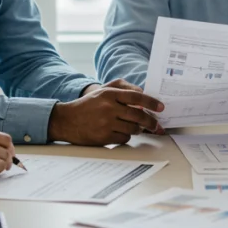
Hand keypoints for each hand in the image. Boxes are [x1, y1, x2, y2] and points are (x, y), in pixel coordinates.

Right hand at [49, 79, 163, 145]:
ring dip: (138, 129)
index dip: (151, 102)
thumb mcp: (103, 91)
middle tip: (157, 125)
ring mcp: (106, 123)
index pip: (136, 97)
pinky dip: (126, 136)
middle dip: (151, 122)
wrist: (66, 120)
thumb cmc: (88, 105)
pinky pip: (125, 138)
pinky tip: (119, 132)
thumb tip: (142, 94)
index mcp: (110, 94)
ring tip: (135, 127)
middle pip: (138, 116)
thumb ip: (122, 89)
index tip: (161, 107)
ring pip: (133, 128)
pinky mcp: (104, 137)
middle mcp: (109, 108)